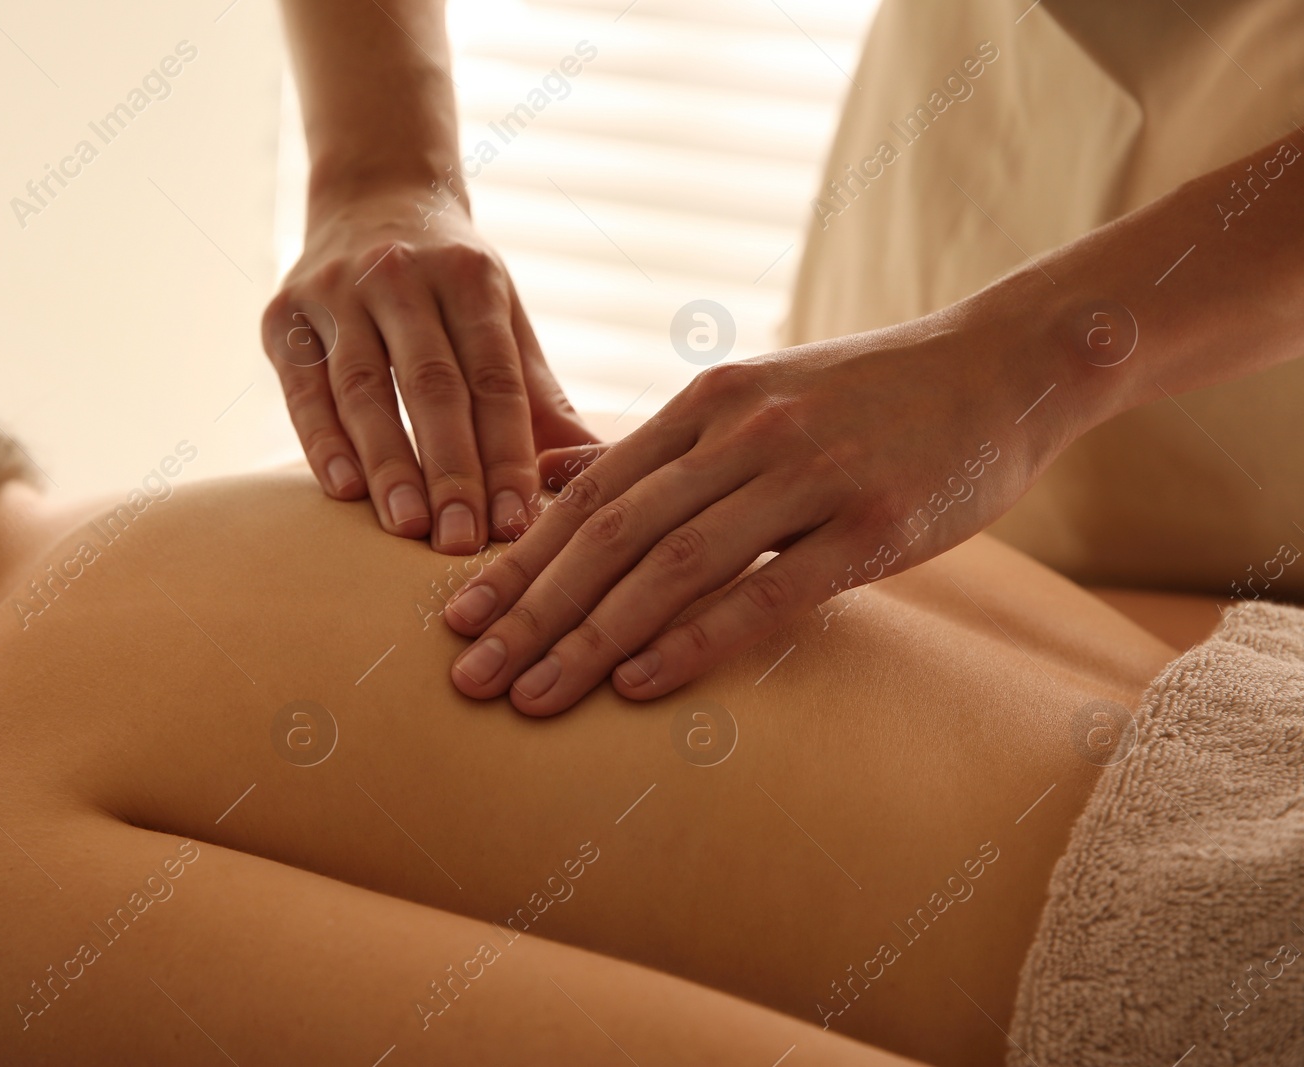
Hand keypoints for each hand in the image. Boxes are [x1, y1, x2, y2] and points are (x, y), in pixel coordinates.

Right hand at [263, 187, 597, 552]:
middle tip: (461, 542)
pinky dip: (322, 441)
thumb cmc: (451, 284)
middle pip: (432, 386)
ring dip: (388, 464)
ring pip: (364, 389)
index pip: (494, 379)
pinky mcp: (283, 314)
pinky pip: (303, 387)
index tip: (516, 524)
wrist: (371, 196)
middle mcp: (400, 275)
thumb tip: (595, 470)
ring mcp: (335, 291)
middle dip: (451, 470)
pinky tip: (344, 490)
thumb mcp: (502, 317)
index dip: (508, 455)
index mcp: (470, 278)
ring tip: (408, 527)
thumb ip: (539, 397)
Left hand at [442, 313, 1079, 713]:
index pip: (588, 493)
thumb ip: (655, 445)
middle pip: (610, 534)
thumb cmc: (868, 396)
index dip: (518, 561)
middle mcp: (743, 432)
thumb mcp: (750, 396)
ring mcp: (808, 475)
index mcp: (705, 402)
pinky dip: (696, 640)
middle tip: (468, 677)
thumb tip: (549, 476)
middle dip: (529, 610)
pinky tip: (641, 684)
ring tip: (530, 697)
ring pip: (672, 566)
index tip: (457, 618)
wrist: (1003, 363)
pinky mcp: (873, 523)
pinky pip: (767, 591)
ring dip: (591, 638)